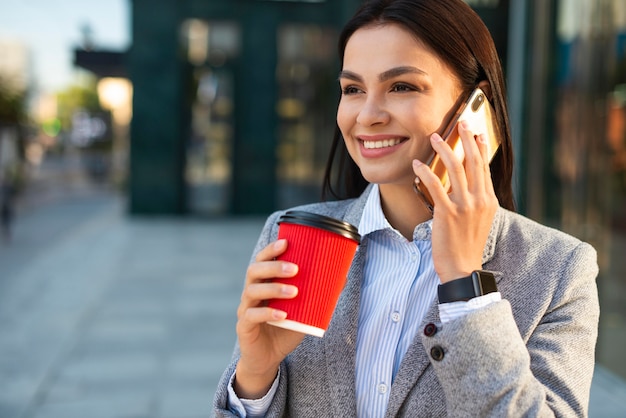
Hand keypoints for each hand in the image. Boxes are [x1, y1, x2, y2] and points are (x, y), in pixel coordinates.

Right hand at [234, 239, 305, 398]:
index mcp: (263, 283)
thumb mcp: (304, 310)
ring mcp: (245, 309)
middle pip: (254, 271)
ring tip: (294, 292)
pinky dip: (268, 313)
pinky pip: (252, 316)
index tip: (286, 242)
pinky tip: (283, 315)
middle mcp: (251, 292)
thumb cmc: (285, 328)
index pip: (262, 260)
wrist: (268, 358)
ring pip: (252, 291)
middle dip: (274, 267)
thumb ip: (317, 294)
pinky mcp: (244, 327)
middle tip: (296, 269)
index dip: (271, 250)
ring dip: (274, 288)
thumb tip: (342, 277)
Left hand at [412, 121, 497, 282]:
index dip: (480, 148)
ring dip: (444, 149)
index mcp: (488, 201)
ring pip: (456, 169)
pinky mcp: (447, 214)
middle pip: (474, 162)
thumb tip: (465, 185)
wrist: (463, 268)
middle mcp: (479, 200)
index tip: (477, 132)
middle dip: (466, 139)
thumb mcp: (479, 221)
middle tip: (460, 122)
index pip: (485, 168)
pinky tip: (417, 164)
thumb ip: (475, 201)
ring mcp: (465, 206)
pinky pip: (435, 187)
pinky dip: (425, 172)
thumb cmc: (467, 246)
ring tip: (434, 137)